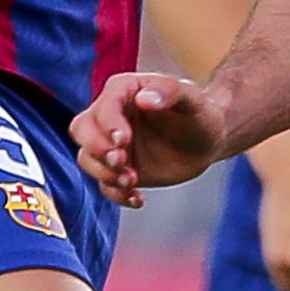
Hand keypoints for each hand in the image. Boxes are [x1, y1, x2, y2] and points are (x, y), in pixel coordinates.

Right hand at [75, 70, 227, 205]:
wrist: (208, 141)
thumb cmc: (200, 113)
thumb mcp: (192, 99)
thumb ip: (169, 92)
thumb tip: (143, 98)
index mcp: (125, 91)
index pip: (104, 105)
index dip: (108, 123)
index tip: (124, 140)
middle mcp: (111, 116)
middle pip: (81, 130)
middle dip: (97, 148)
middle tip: (122, 161)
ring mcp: (112, 145)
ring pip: (87, 159)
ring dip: (105, 174)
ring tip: (132, 181)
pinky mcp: (119, 170)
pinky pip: (105, 185)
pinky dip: (117, 195)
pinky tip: (138, 198)